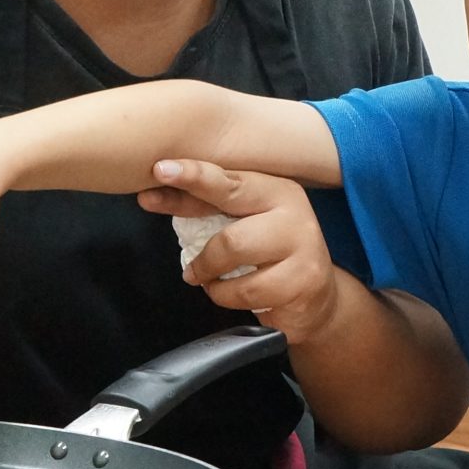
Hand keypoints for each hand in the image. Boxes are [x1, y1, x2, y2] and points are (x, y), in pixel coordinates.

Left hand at [137, 158, 345, 342]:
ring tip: (218, 284)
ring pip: (237, 269)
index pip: (228, 182)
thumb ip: (205, 207)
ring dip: (215, 281)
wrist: (317, 297)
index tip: (161, 170)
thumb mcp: (242, 221)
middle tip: (190, 272)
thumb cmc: (271, 253)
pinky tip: (236, 294)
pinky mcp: (303, 284)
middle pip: (231, 235)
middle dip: (205, 258)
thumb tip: (151, 194)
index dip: (193, 176)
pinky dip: (230, 298)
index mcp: (275, 190)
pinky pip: (248, 294)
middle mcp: (293, 214)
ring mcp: (303, 250)